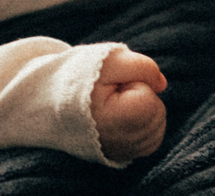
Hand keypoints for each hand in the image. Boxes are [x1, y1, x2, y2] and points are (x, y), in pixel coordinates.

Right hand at [89, 45, 166, 162]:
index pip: (149, 100)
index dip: (136, 84)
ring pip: (157, 129)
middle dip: (142, 96)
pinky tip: (125, 116)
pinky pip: (151, 142)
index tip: (113, 84)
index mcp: (109, 119)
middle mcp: (115, 143)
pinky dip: (145, 126)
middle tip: (114, 92)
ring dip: (144, 111)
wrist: (52, 98)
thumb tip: (162, 84)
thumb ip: (144, 66)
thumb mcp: (111, 59)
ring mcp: (118, 152)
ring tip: (116, 103)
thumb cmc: (82, 76)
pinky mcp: (120, 156)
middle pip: (157, 115)